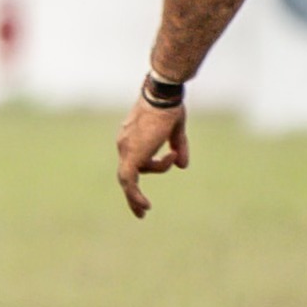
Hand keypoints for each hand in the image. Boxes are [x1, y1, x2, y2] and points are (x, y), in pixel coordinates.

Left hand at [116, 97, 188, 218]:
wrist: (162, 97)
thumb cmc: (169, 106)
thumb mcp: (176, 130)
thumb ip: (178, 147)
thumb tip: (182, 166)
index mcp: (132, 136)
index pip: (138, 157)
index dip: (155, 164)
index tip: (172, 159)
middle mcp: (124, 143)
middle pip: (128, 171)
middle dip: (132, 192)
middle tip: (141, 209)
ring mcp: (126, 149)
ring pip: (127, 179)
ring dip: (135, 196)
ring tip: (145, 208)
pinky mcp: (131, 155)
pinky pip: (129, 181)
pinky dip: (134, 195)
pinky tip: (145, 206)